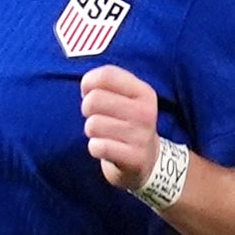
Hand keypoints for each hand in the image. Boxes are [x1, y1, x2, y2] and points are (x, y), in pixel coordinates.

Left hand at [79, 65, 165, 190]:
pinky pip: (97, 147)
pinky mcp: (134, 159)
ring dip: (92, 131)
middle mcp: (146, 113)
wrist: (147, 159)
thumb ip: (107, 82)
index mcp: (144, 92)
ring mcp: (141, 137)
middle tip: (97, 116)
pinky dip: (95, 148)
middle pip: (94, 99)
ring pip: (93, 125)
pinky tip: (106, 148)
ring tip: (104, 134)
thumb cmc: (127, 122)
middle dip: (87, 109)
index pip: (107, 75)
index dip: (89, 82)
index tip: (90, 92)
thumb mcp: (126, 97)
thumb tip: (87, 86)